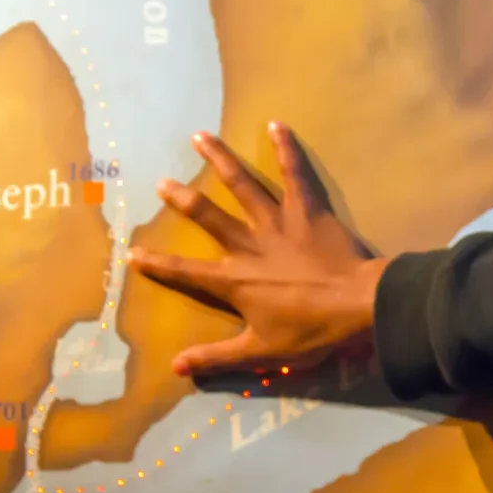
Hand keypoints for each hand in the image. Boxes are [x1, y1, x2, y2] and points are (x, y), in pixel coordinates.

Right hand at [129, 123, 388, 377]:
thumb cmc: (312, 330)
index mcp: (235, 280)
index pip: (186, 272)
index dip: (158, 264)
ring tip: (199, 136)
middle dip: (182, 199)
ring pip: (243, 185)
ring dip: (220, 159)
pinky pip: (295, 173)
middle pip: (209, 217)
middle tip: (161, 181)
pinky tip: (276, 124)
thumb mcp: (261, 351)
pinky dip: (286, 148)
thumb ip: (217, 357)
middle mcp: (250, 245)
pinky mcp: (308, 209)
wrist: (360, 304)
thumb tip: (175, 368)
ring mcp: (278, 222)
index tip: (132, 252)